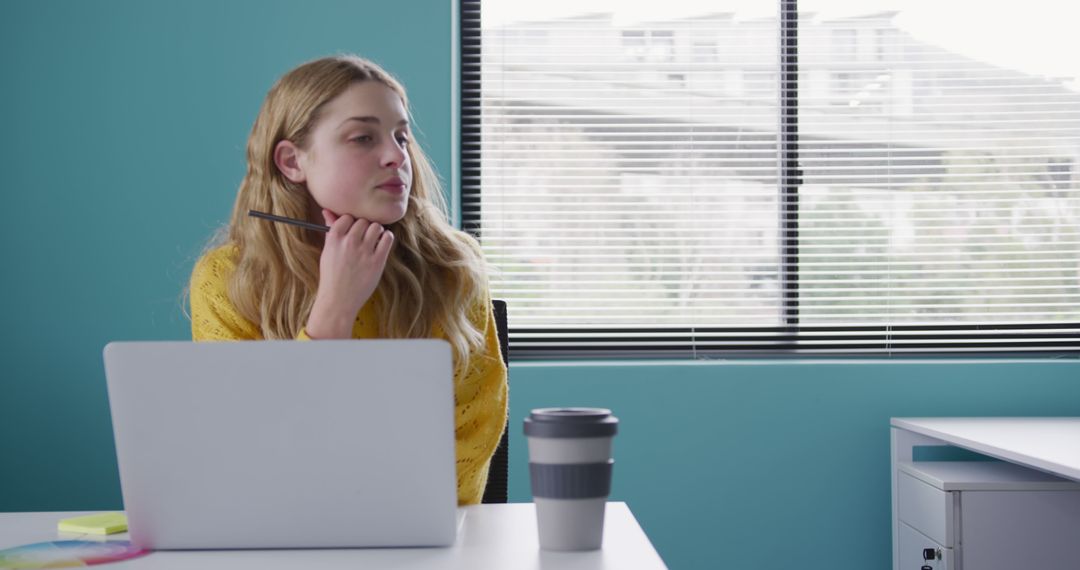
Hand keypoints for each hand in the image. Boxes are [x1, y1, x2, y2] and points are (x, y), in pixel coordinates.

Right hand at [306, 209, 393, 338]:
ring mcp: (364, 251)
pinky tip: (381, 245)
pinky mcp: (377, 260)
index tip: (353, 231)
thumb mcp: (327, 251)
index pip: (347, 217)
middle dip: (364, 228)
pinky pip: (387, 238)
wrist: (339, 300)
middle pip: (363, 221)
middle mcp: (349, 242)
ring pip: (376, 227)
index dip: (351, 223)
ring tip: (373, 241)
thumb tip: (327, 211)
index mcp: (334, 238)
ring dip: (376, 232)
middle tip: (364, 238)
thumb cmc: (332, 276)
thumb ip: (330, 230)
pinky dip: (386, 238)